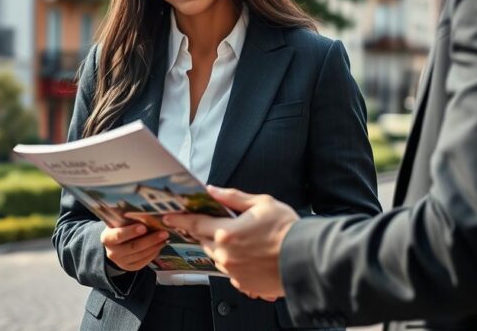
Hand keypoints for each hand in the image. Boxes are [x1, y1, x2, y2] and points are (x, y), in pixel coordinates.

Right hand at [100, 224, 169, 271]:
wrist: (115, 244)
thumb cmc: (120, 228)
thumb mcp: (119, 223)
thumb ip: (128, 220)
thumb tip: (148, 215)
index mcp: (107, 238)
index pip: (119, 235)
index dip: (131, 232)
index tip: (144, 227)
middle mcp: (112, 252)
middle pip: (133, 246)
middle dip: (150, 239)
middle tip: (163, 233)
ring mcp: (120, 262)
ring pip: (141, 254)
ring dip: (155, 246)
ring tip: (165, 238)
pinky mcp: (129, 267)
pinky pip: (143, 262)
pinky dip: (153, 253)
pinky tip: (160, 245)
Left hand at [164, 187, 297, 299]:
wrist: (307, 258)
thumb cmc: (287, 229)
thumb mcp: (261, 203)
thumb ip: (232, 197)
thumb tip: (212, 190)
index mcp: (226, 233)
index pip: (194, 224)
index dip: (180, 219)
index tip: (169, 216)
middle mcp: (225, 255)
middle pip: (205, 241)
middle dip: (208, 231)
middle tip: (221, 224)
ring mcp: (233, 272)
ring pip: (217, 257)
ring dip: (222, 247)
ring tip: (244, 240)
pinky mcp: (244, 285)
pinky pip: (231, 272)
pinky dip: (235, 263)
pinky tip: (251, 255)